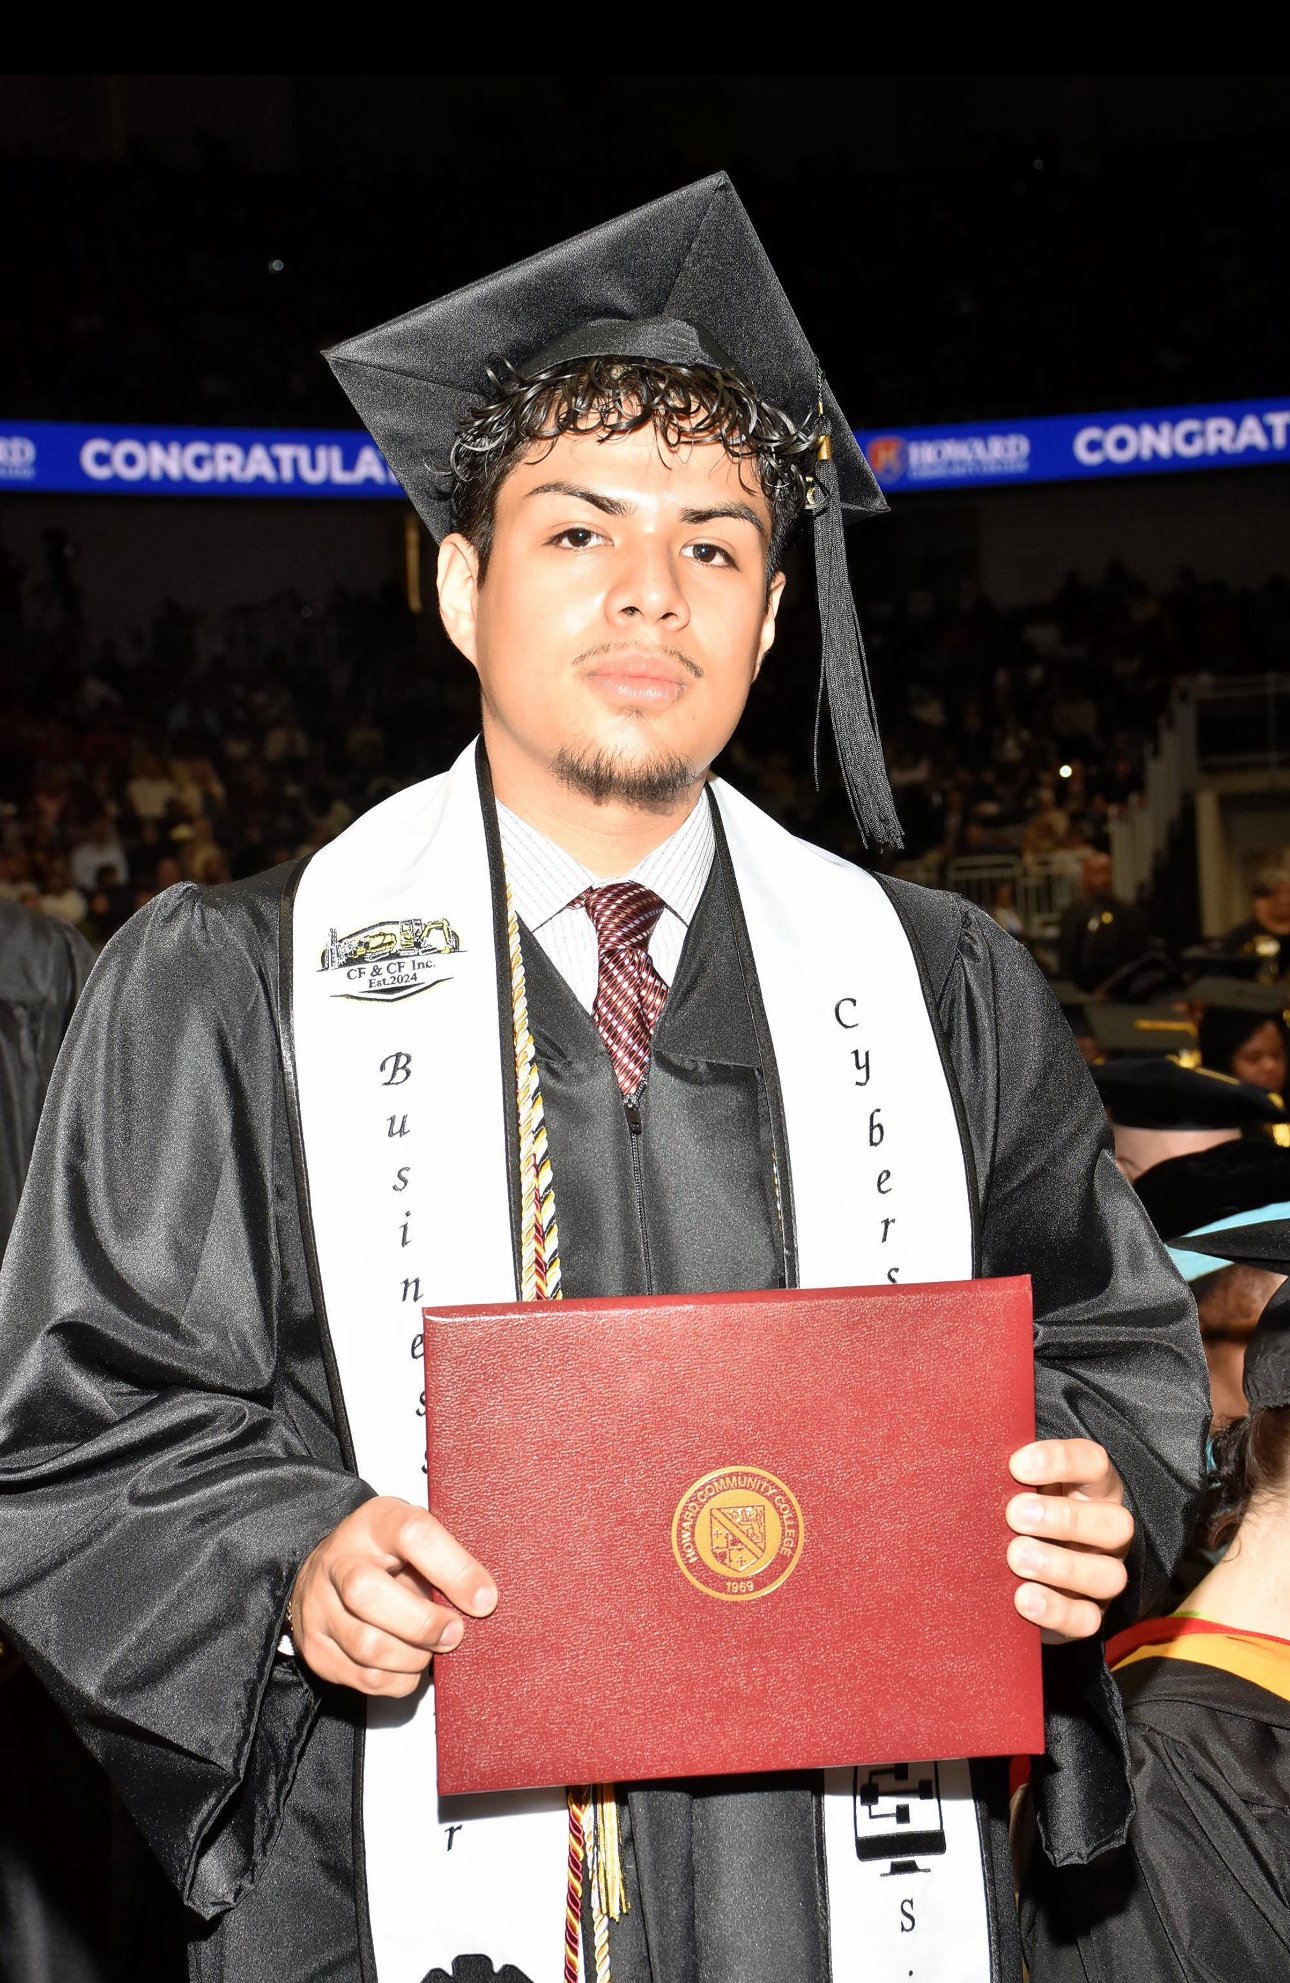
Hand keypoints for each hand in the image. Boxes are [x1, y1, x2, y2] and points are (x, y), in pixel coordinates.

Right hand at [290, 1496, 496, 1696]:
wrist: (329, 1573)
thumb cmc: (385, 1555)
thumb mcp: (416, 1539)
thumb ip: (447, 1561)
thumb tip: (483, 1601)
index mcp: (374, 1523)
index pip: (413, 1534)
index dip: (454, 1569)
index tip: (485, 1599)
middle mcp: (337, 1562)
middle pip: (368, 1593)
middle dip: (423, 1624)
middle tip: (455, 1633)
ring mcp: (318, 1607)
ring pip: (368, 1646)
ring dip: (414, 1656)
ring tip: (430, 1647)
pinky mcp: (316, 1650)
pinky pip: (366, 1679)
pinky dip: (400, 1678)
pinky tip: (408, 1660)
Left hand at [1006, 1439, 1132, 1645]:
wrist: (1020, 1565)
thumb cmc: (1014, 1508)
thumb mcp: (1017, 1483)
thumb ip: (1005, 1472)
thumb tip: (970, 1457)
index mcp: (1092, 1488)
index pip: (1094, 1464)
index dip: (1061, 1462)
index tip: (1017, 1466)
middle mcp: (1107, 1531)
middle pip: (1115, 1524)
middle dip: (1064, 1519)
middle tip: (1015, 1515)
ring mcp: (1103, 1574)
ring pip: (1109, 1575)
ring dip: (1062, 1566)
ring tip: (1016, 1557)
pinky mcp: (1090, 1614)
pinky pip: (1088, 1620)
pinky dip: (1056, 1611)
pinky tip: (1023, 1598)